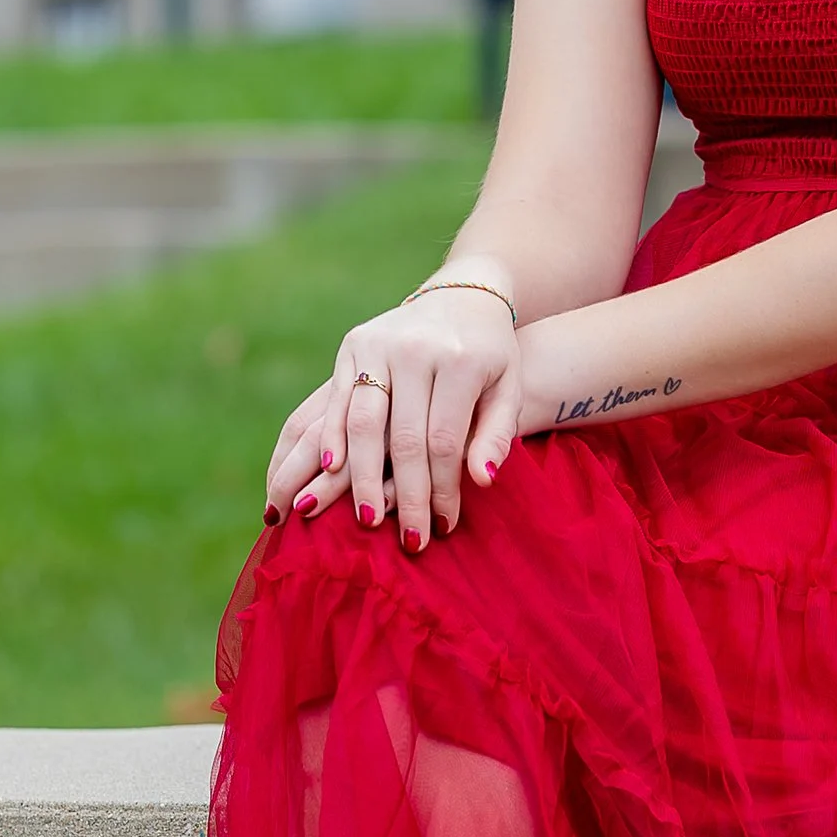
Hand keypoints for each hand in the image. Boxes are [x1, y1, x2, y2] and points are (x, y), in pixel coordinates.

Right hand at [265, 286, 521, 548]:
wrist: (464, 294)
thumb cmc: (492, 355)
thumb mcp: (509, 389)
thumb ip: (496, 435)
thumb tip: (480, 481)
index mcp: (459, 361)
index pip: (443, 441)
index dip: (441, 490)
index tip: (441, 527)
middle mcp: (414, 349)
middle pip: (400, 438)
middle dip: (401, 496)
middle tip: (405, 541)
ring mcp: (378, 344)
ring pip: (360, 422)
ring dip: (356, 477)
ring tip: (364, 520)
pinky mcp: (353, 344)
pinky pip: (335, 401)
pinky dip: (328, 439)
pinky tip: (327, 473)